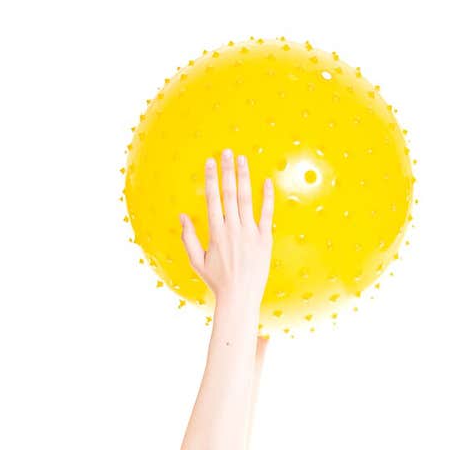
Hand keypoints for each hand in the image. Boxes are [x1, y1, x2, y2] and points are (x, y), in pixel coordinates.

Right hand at [179, 150, 273, 307]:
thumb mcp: (197, 261)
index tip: (210, 162)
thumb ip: (188, 238)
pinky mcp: (264, 240)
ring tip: (242, 159)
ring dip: (244, 177)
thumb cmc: (217, 281)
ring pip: (247, 199)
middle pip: (230, 193)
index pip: (212, 198)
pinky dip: (267, 197)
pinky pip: (266, 214)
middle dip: (227, 170)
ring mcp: (250, 233)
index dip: (211, 178)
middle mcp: (233, 229)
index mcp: (216, 232)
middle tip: (226, 152)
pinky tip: (266, 181)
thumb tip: (182, 216)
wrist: (240, 297)